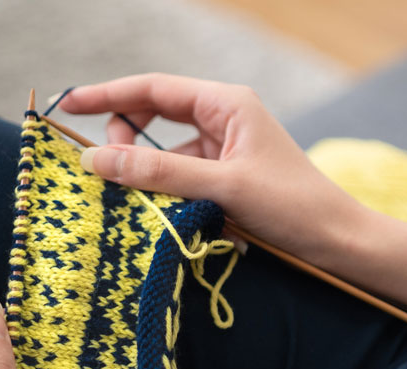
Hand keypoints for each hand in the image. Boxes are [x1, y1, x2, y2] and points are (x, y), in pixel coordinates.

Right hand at [60, 73, 368, 267]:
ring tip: (133, 199)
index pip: (153, 89)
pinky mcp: (225, 177)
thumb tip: (98, 160)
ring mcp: (224, 148)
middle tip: (104, 169)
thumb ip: (159, 173)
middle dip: (124, 135)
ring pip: (164, 150)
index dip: (107, 95)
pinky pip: (180, 175)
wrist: (338, 241)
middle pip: (154, 114)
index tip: (67, 103)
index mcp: (227, 103)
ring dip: (144, 170)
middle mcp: (224, 118)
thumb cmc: (292, 206)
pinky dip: (163, 189)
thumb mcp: (222, 187)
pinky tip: (158, 211)